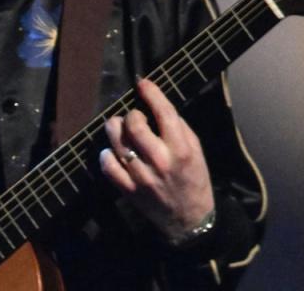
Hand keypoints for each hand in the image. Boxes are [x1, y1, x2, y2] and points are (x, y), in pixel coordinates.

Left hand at [99, 78, 214, 240]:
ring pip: (117, 142)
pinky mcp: (128, 190)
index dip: (151, 93)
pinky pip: (108, 165)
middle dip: (131, 114)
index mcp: (181, 149)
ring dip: (115, 129)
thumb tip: (157, 105)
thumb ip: (178, 128)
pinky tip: (113, 152)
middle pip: (134, 124)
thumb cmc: (194, 179)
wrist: (190, 219)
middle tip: (134, 117)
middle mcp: (160, 161)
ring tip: (120, 129)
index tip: (142, 83)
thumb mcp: (196, 150)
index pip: (163, 113)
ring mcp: (141, 176)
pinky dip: (107, 154)